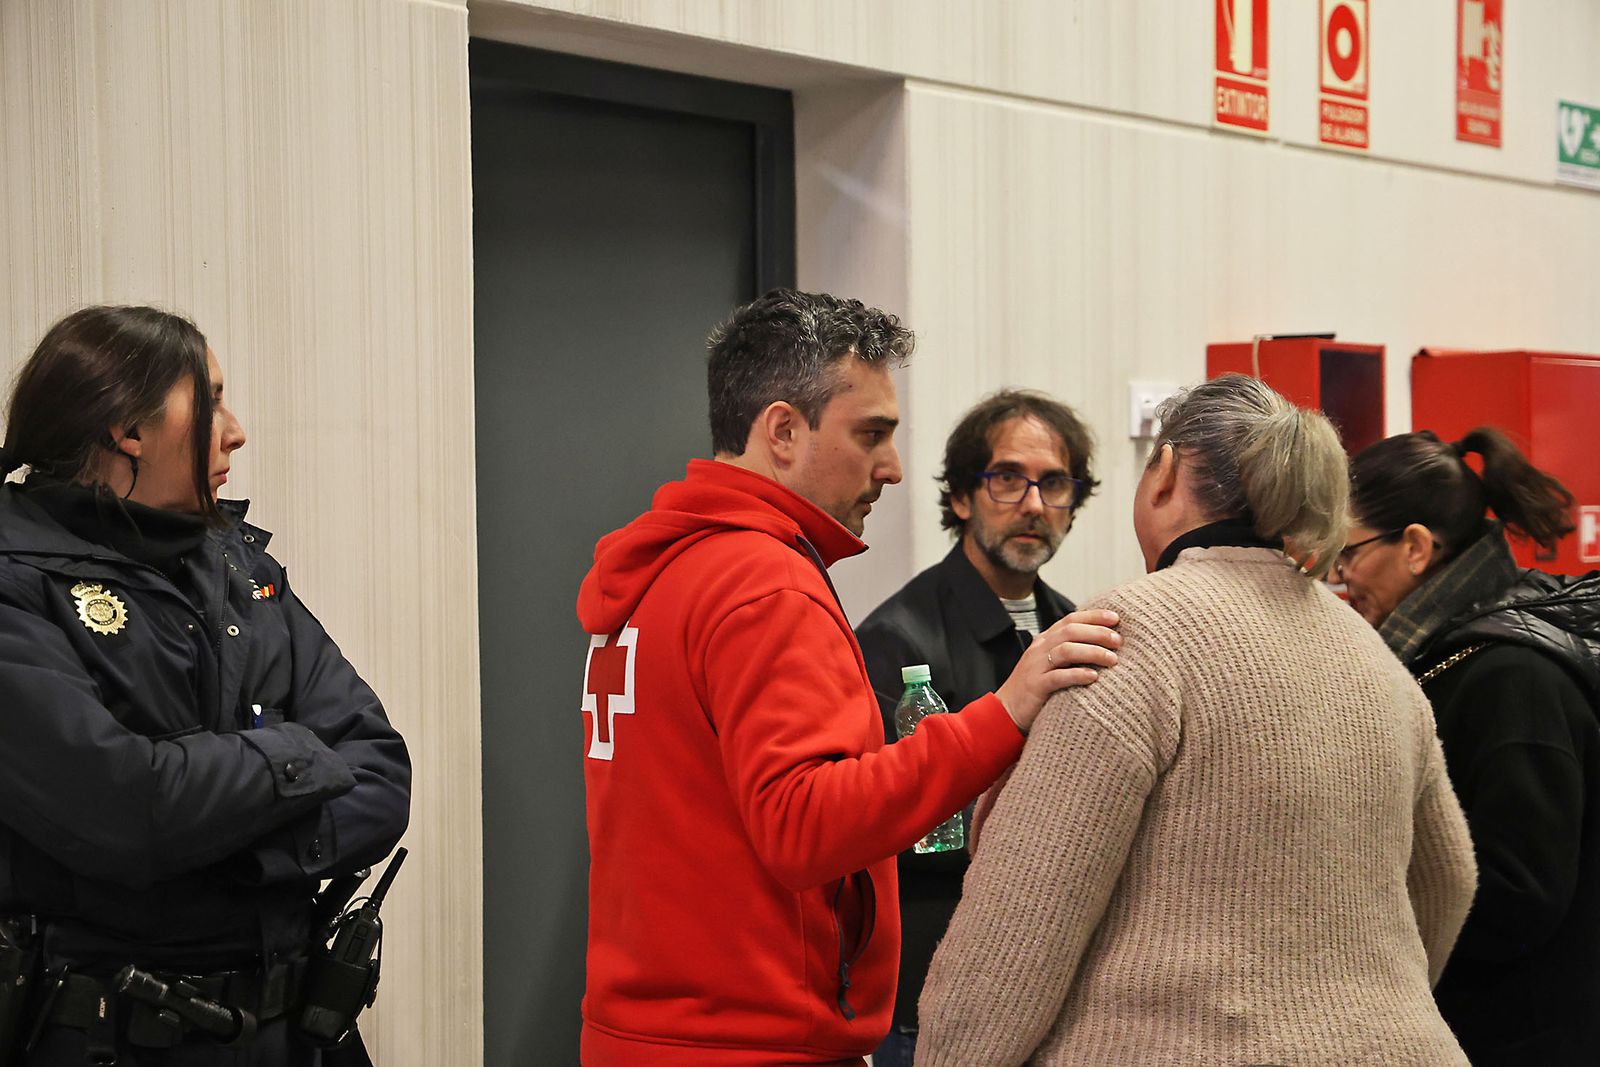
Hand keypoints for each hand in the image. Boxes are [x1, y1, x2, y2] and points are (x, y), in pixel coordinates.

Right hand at [995, 609, 1120, 734]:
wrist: (1006, 711)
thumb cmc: (1037, 688)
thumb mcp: (1051, 663)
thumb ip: (1070, 652)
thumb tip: (1104, 645)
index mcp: (1045, 640)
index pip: (1071, 620)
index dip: (1094, 616)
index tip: (1116, 618)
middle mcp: (1040, 649)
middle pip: (1071, 631)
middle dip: (1098, 633)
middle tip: (1119, 641)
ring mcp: (1036, 666)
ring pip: (1066, 650)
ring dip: (1092, 652)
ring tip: (1112, 659)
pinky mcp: (1035, 686)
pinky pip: (1058, 677)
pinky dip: (1077, 675)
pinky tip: (1094, 677)